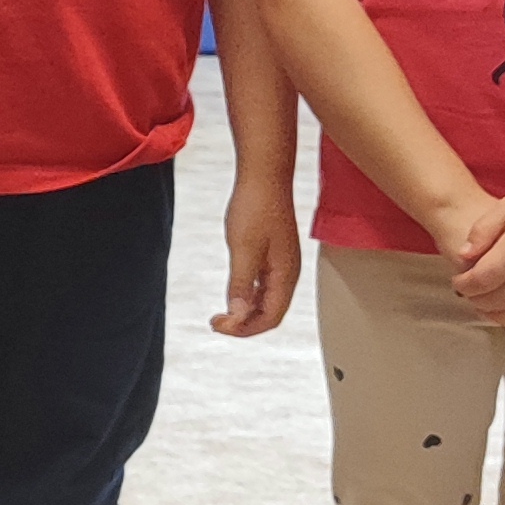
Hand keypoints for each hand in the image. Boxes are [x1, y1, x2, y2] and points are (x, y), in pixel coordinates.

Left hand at [214, 182, 300, 337]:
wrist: (264, 175)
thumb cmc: (256, 207)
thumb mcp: (243, 249)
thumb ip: (241, 284)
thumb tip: (238, 315)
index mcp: (286, 275)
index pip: (271, 318)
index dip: (245, 329)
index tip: (219, 325)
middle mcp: (288, 273)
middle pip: (270, 313)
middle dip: (244, 323)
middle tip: (216, 321)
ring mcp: (282, 263)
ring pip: (267, 300)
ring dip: (246, 311)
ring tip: (222, 312)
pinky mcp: (274, 254)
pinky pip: (264, 285)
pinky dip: (249, 295)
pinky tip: (233, 292)